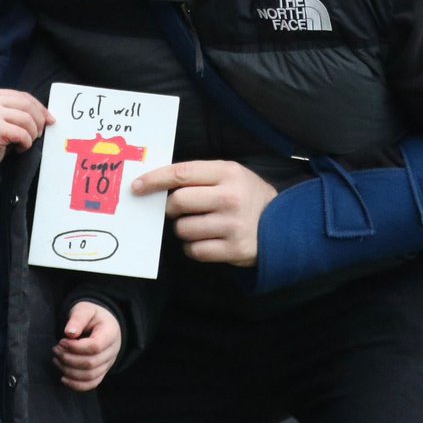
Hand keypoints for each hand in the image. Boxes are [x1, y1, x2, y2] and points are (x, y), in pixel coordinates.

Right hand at [0, 89, 53, 167]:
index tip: (50, 120)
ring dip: (33, 134)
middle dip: (39, 121)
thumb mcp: (5, 119)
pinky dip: (26, 143)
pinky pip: (22, 133)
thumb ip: (20, 112)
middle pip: (28, 106)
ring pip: (27, 119)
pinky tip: (20, 149)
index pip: (24, 96)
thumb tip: (48, 116)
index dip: (41, 108)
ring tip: (27, 142)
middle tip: (39, 135)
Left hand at [53, 302, 121, 391]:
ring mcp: (108, 363)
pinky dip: (76, 385)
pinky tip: (63, 378)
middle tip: (55, 349)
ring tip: (57, 359)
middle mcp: (112, 351)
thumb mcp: (85, 309)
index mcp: (110, 333)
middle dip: (68, 358)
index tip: (61, 341)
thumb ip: (78, 318)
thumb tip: (69, 333)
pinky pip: (92, 384)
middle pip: (91, 363)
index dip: (75, 347)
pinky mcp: (102, 371)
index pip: (95, 347)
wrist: (102, 323)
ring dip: (69, 371)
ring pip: (90, 376)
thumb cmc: (92, 315)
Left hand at [132, 160, 276, 266]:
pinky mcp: (234, 250)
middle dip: (170, 208)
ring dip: (183, 229)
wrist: (285, 224)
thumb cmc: (246, 196)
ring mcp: (232, 225)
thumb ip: (198, 176)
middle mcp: (230, 197)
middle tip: (178, 209)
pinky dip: (193, 247)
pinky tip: (207, 240)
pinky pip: (194, 250)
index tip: (137, 187)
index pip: (181, 174)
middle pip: (178, 202)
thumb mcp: (230, 174)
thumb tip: (155, 182)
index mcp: (227, 172)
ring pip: (183, 229)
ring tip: (200, 225)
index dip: (154, 180)